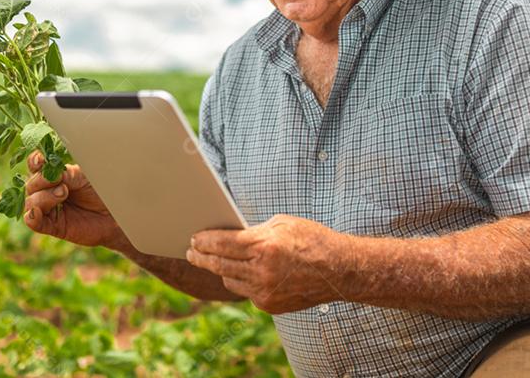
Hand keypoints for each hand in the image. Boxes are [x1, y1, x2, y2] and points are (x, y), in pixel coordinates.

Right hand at [23, 150, 124, 248]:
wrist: (115, 212)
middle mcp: (46, 191)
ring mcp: (48, 209)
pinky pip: (32, 222)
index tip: (41, 160)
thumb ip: (66, 174)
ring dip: (43, 197)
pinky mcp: (52, 226)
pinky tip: (38, 212)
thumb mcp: (83, 177)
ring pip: (30, 203)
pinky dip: (32, 216)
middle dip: (42, 181)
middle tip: (63, 183)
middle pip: (31, 184)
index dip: (35, 162)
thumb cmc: (101, 190)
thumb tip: (50, 173)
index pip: (35, 166)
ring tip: (63, 193)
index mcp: (53, 175)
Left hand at [186, 214, 348, 313]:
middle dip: (201, 257)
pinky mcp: (270, 305)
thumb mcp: (282, 224)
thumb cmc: (311, 240)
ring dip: (219, 270)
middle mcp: (262, 271)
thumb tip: (228, 235)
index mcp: (265, 246)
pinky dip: (240, 281)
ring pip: (229, 280)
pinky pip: (245, 291)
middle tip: (191, 252)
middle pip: (219, 264)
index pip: (222, 243)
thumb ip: (253, 231)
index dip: (203, 241)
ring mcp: (265, 291)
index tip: (193, 239)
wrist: (339, 271)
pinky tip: (238, 273)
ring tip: (210, 261)